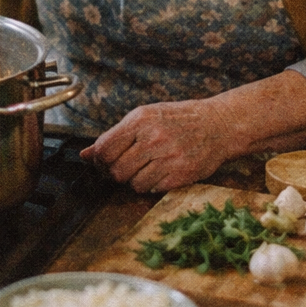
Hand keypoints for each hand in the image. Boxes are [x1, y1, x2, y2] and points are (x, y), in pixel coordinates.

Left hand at [79, 72, 305, 192]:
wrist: (220, 125)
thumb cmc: (180, 119)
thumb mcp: (146, 117)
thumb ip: (115, 136)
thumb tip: (85, 154)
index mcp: (140, 120)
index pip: (103, 149)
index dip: (99, 161)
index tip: (103, 162)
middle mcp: (151, 138)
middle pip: (115, 170)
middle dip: (116, 172)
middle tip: (126, 166)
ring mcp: (166, 157)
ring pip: (132, 183)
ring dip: (134, 180)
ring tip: (147, 167)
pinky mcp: (179, 174)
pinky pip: (150, 189)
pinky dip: (151, 185)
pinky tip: (161, 172)